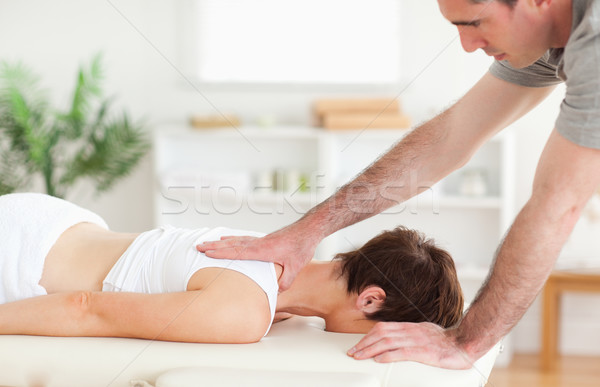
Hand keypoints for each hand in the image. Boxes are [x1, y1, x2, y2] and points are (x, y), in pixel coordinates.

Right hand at [196, 225, 318, 289]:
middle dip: (214, 246)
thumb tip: (276, 293)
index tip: (207, 252)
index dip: (222, 253)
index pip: (238, 252)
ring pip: (236, 240)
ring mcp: (261, 239)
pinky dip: (233, 239)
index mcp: (263, 250)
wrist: (309, 229)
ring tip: (206, 243)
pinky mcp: (264, 238)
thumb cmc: (302, 247)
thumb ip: (285, 281)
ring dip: (220, 242)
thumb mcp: (295, 267)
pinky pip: (244, 238)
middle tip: (198, 247)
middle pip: (232, 244)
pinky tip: (227, 239)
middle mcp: (259, 243)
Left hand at [347, 322, 474, 369]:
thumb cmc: (447, 341)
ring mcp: (416, 340)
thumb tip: (397, 343)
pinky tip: (379, 359)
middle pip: (381, 333)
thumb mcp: (425, 334)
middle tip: (352, 352)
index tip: (358, 344)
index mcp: (410, 327)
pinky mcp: (424, 352)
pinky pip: (402, 352)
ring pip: (387, 342)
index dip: (368, 336)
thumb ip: (411, 336)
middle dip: (364, 343)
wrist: (466, 341)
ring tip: (359, 356)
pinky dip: (388, 355)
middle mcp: (410, 331)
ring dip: (370, 349)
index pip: (383, 328)